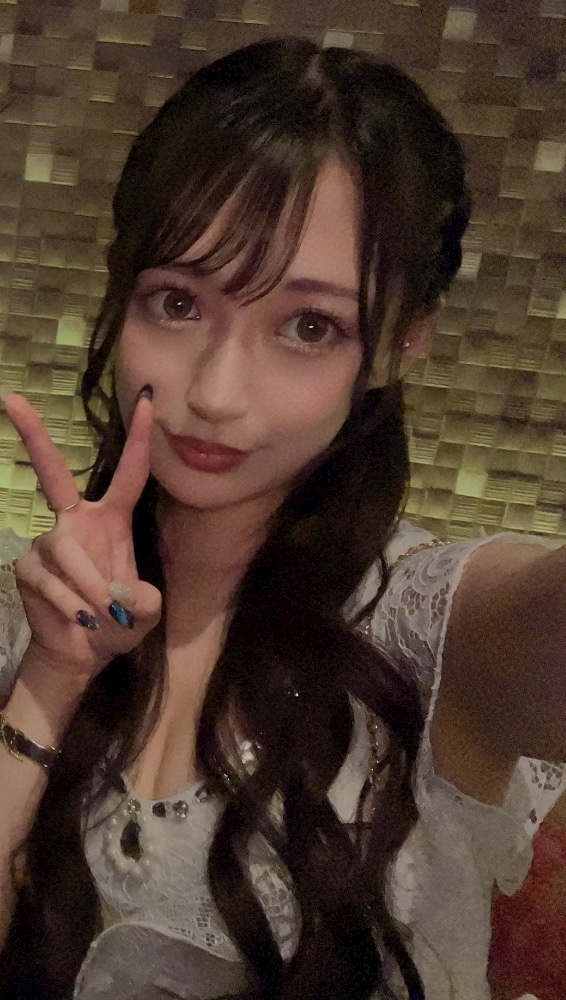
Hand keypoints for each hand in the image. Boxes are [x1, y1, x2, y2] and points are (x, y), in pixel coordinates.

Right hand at [1, 389, 161, 681]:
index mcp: (112, 519)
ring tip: (102, 614)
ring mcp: (48, 542)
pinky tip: (80, 619)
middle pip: (53, 473)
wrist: (85, 652)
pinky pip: (49, 579)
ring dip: (89, 585)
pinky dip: (70, 604)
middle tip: (12, 399)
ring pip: (64, 548)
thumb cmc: (119, 621)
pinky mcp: (26, 568)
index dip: (141, 437)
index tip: (147, 397)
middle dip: (34, 436)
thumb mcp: (145, 613)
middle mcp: (76, 521)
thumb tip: (118, 590)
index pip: (130, 472)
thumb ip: (144, 602)